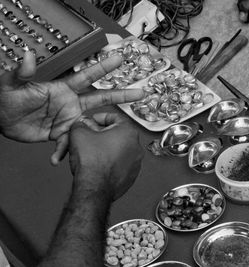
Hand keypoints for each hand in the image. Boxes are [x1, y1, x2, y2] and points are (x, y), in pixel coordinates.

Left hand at [0, 52, 143, 164]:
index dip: (104, 67)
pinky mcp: (61, 135)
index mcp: (63, 89)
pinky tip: (56, 159)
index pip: (87, 76)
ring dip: (101, 132)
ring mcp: (68, 120)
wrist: (1, 121)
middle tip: (141, 93)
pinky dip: (64, 151)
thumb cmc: (6, 99)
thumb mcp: (10, 85)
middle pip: (102, 98)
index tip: (119, 59)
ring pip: (92, 124)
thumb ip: (21, 73)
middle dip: (122, 95)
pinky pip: (69, 144)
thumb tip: (28, 56)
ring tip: (107, 142)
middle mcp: (71, 103)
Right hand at [68, 112, 143, 199]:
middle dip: (103, 133)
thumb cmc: (92, 163)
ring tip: (93, 151)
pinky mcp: (131, 176)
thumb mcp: (79, 134)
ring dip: (108, 148)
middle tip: (91, 136)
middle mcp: (136, 146)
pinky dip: (111, 162)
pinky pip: (121, 164)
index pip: (115, 117)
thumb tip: (81, 124)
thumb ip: (81, 124)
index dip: (100, 117)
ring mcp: (136, 163)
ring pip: (120, 150)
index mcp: (128, 132)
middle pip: (119, 134)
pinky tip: (99, 164)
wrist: (94, 188)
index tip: (93, 120)